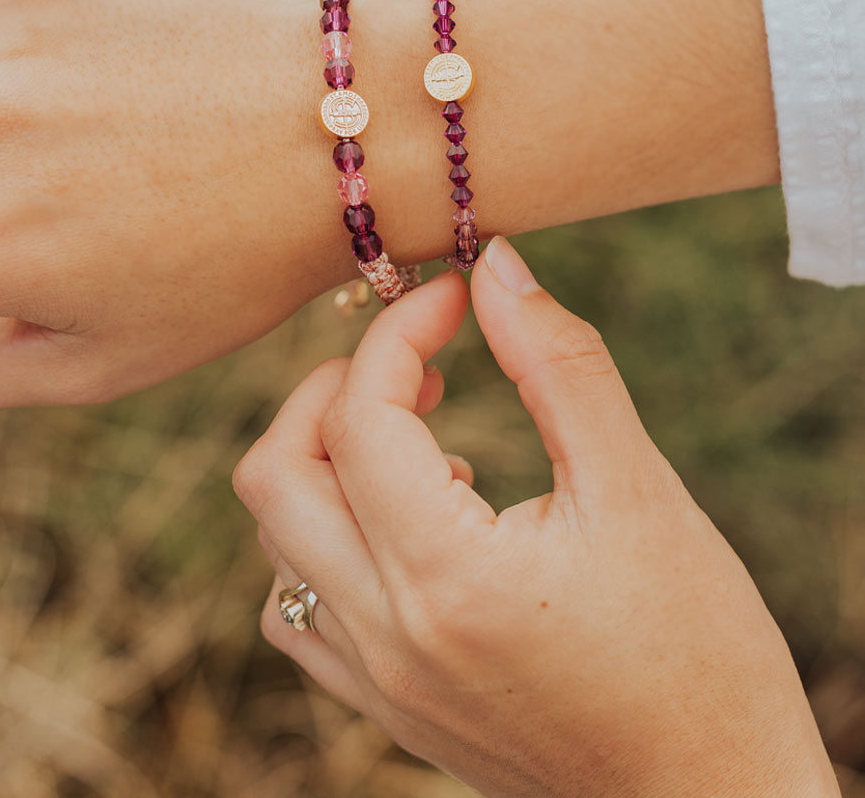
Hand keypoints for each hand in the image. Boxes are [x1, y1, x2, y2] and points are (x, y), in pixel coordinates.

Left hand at [233, 241, 837, 796]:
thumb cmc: (699, 650)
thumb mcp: (640, 491)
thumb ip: (559, 365)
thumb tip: (495, 265)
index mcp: (446, 577)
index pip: (358, 414)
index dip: (398, 331)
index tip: (453, 296)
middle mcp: (386, 634)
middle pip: (274, 472)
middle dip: (332, 389)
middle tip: (418, 370)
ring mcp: (374, 680)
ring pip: (275, 538)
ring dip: (327, 464)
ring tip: (428, 450)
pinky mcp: (383, 707)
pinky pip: (296, 606)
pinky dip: (323, 540)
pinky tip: (403, 527)